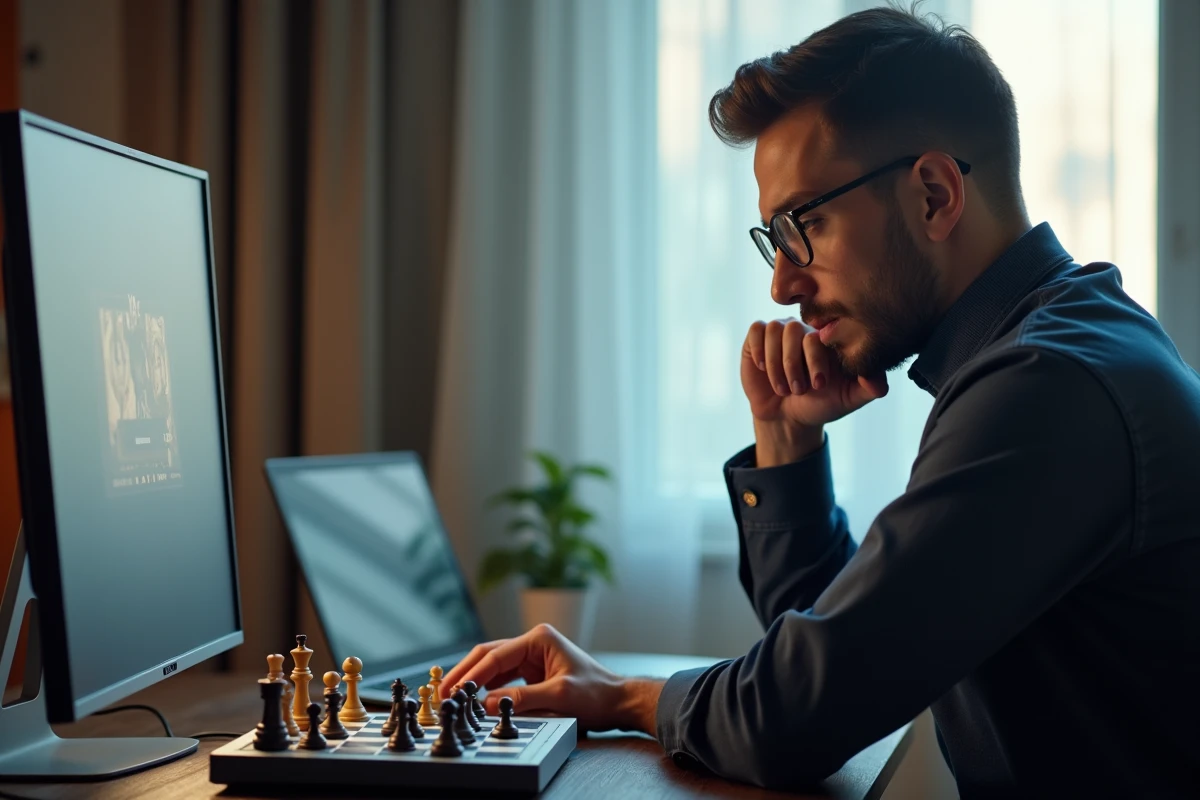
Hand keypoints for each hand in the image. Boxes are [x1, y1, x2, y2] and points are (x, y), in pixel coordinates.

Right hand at [440, 624, 662, 733]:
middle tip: (444, 692)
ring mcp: (532, 657)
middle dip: (466, 673)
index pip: (496, 655)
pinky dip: (488, 688)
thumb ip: (522, 698)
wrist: (616, 702)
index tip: (454, 690)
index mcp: (539, 639)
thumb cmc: (595, 694)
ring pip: (493, 666)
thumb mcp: (559, 697)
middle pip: (489, 656)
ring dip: (474, 681)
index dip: (472, 674)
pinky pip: (503, 678)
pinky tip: (475, 699)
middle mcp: (533, 643)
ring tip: (453, 697)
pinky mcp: (533, 672)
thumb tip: (486, 703)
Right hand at [743, 318, 887, 428]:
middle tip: (799, 390)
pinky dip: (759, 351)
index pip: (820, 334)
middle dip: (793, 365)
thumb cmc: (820, 404)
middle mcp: (804, 330)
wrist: (787, 418)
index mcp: (827, 338)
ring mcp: (780, 333)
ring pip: (774, 330)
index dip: (816, 360)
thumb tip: (880, 382)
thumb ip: (869, 388)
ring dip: (776, 365)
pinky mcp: (757, 338)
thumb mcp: (848, 399)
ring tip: (783, 388)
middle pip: (793, 330)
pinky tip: (763, 369)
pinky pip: (757, 331)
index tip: (819, 385)